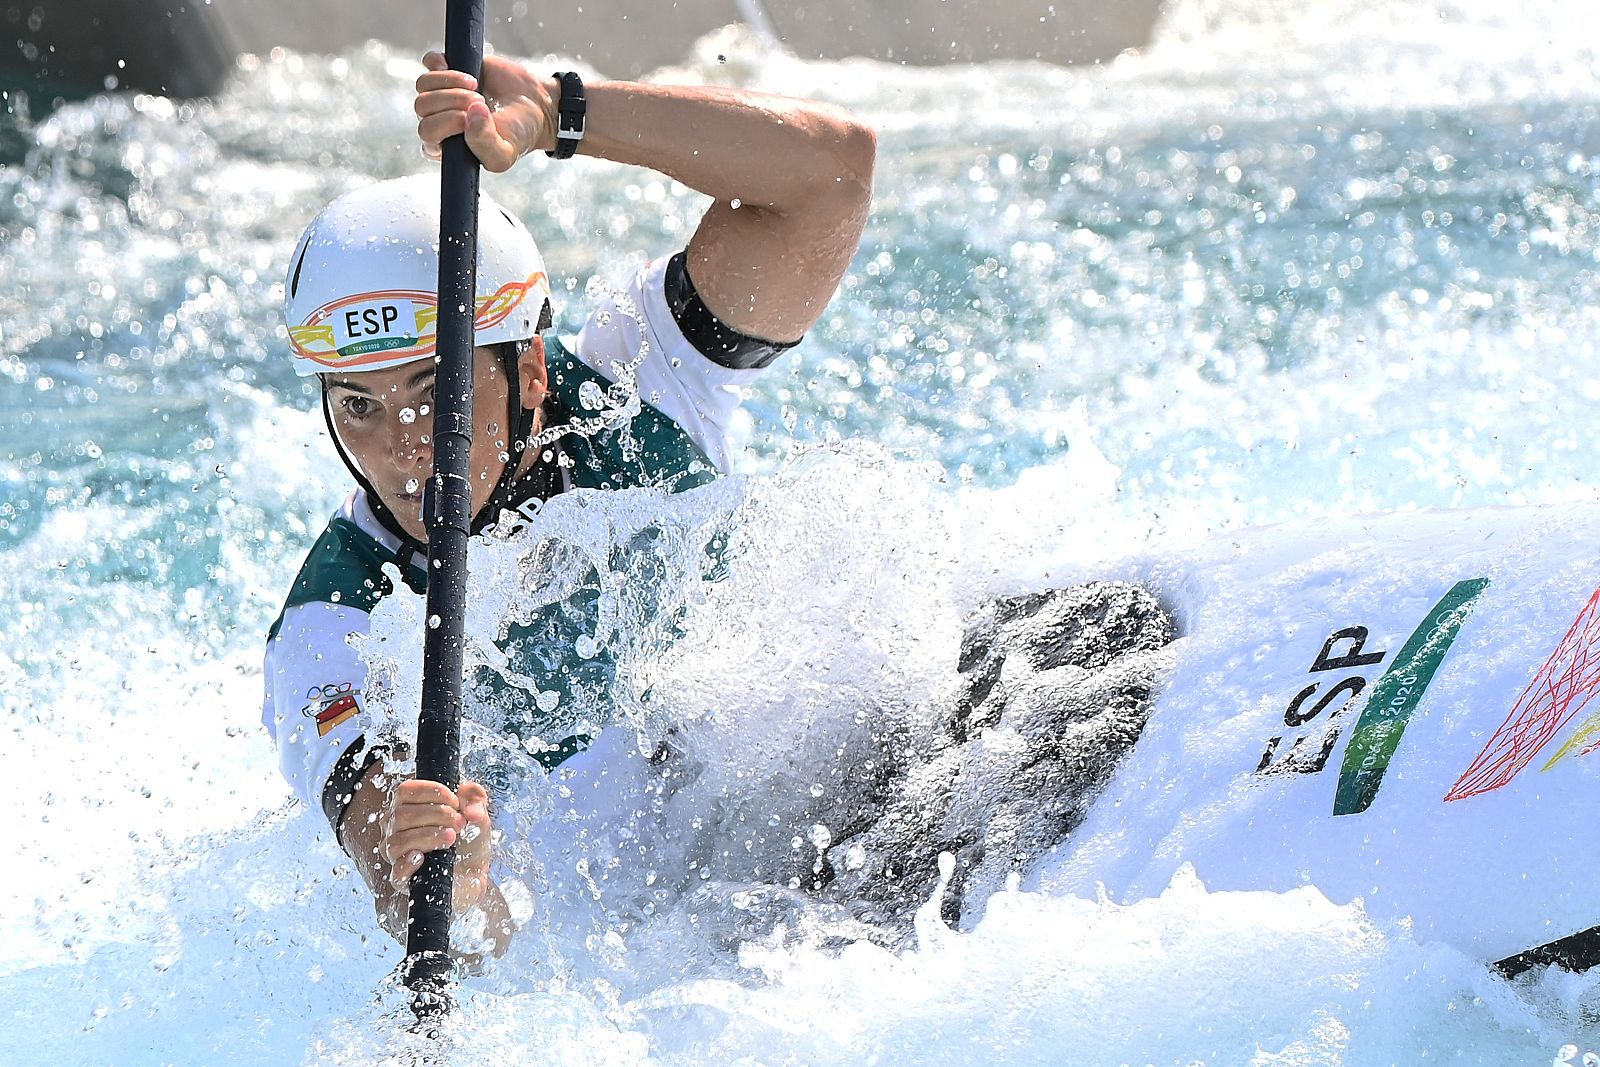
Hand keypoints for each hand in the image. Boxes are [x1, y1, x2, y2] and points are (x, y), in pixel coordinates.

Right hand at [381, 778, 495, 911]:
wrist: (474, 873)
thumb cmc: (468, 839)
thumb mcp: (477, 813)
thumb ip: (475, 799)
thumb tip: (471, 811)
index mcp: (409, 807)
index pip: (405, 791)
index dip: (432, 792)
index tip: (455, 801)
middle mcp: (396, 829)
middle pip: (402, 814)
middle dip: (437, 814)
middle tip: (460, 822)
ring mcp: (397, 855)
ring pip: (397, 841)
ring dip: (428, 836)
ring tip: (452, 837)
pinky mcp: (404, 880)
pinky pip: (396, 873)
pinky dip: (407, 864)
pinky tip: (423, 857)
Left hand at [414, 51, 557, 171]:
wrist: (536, 106)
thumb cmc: (518, 134)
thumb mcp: (505, 153)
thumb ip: (485, 145)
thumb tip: (469, 114)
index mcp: (446, 146)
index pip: (427, 133)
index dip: (446, 123)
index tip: (469, 120)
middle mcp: (438, 121)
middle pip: (422, 106)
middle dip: (453, 102)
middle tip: (480, 102)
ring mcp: (441, 94)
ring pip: (423, 85)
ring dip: (450, 83)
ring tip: (477, 87)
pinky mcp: (448, 70)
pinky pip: (429, 62)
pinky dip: (443, 65)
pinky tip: (466, 73)